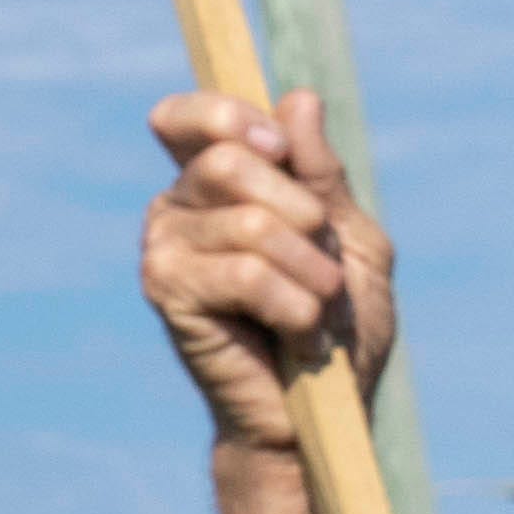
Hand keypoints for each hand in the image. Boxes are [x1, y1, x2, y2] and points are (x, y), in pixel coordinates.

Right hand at [144, 87, 393, 451]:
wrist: (324, 414)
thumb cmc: (336, 325)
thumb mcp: (348, 240)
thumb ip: (322, 177)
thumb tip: (296, 98)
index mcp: (214, 184)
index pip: (186, 117)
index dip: (228, 115)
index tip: (278, 147)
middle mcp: (177, 207)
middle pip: (232, 159)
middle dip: (304, 215)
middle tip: (323, 268)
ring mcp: (165, 248)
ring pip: (251, 223)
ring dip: (312, 276)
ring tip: (318, 313)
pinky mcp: (166, 292)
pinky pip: (245, 273)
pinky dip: (296, 309)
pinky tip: (298, 339)